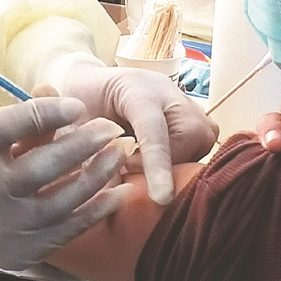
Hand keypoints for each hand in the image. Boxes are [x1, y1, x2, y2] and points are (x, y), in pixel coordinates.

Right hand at [0, 97, 127, 270]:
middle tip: (112, 129)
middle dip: (83, 144)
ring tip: (120, 154)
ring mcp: (7, 224)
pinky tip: (120, 190)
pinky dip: (100, 207)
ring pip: (63, 199)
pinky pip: (71, 227)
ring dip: (99, 174)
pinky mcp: (26, 249)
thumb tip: (50, 87)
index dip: (45, 112)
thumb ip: (23, 118)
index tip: (78, 105)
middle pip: (41, 166)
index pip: (7, 126)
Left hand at [56, 63, 215, 204]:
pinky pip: (204, 141)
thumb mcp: (75, 129)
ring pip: (202, 139)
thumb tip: (109, 196)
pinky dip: (185, 155)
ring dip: (176, 160)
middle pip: (190, 135)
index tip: (162, 198)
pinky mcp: (196, 111)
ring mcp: (185, 99)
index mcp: (135, 91)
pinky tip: (162, 154)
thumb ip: (91, 158)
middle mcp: (167, 91)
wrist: (90, 82)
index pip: (154, 130)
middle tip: (130, 165)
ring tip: (143, 157)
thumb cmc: (80, 105)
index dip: (158, 165)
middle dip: (167, 162)